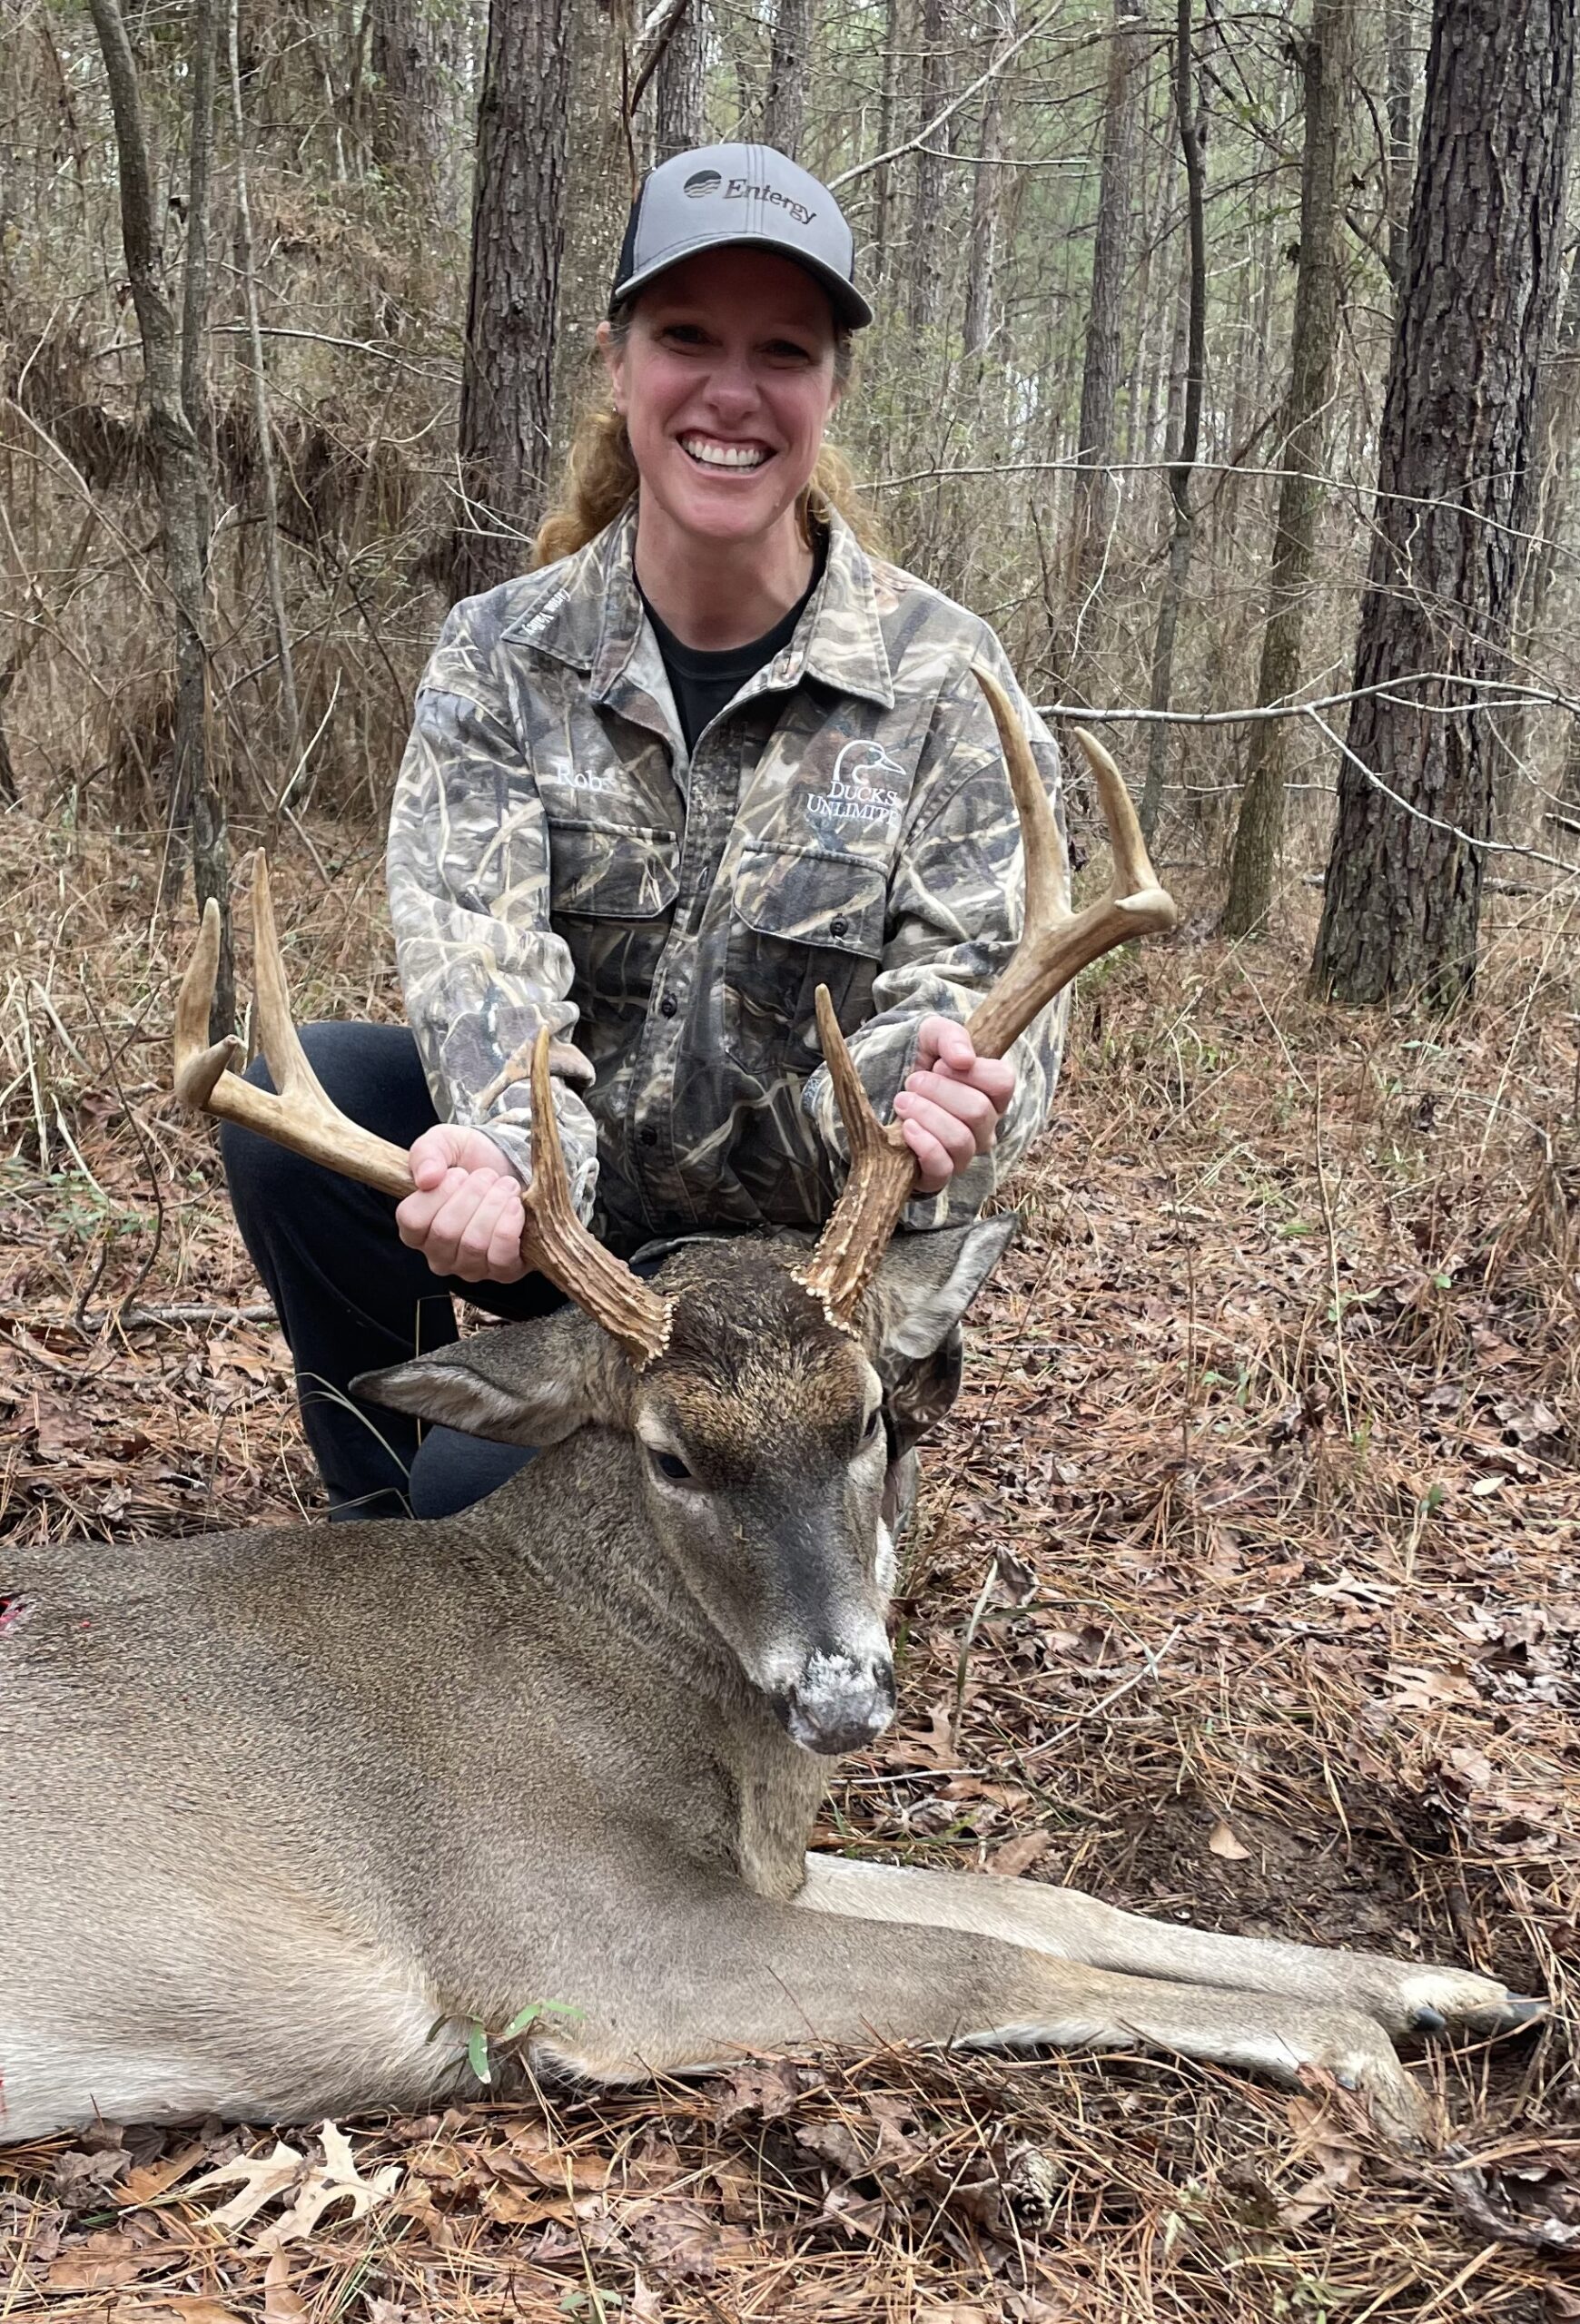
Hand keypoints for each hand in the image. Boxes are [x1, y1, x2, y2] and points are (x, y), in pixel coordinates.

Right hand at [396, 1123, 527, 1283]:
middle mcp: (438, 1254)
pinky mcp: (503, 1271)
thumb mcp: (444, 1143)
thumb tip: (426, 1178)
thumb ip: (426, 1153)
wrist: (513, 1167)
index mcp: (415, 1228)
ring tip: (505, 1186)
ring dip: (494, 1205)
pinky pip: (501, 1258)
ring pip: (474, 1244)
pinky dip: (510, 1225)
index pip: (411, 1220)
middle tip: (487, 1176)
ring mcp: (469, 1267)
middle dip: (473, 1194)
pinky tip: (516, 1205)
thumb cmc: (471, 1160)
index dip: (437, 1193)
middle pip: (445, 1232)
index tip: (457, 1173)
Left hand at [890, 1016, 1015, 1195]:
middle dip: (937, 1092)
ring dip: (926, 1115)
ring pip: (960, 1140)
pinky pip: (942, 1168)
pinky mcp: (938, 1175)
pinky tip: (906, 1128)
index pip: (1003, 1082)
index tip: (940, 1064)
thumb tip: (964, 1059)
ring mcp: (964, 1154)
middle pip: (978, 1111)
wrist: (876, 1091)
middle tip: (911, 1082)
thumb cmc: (912, 1063)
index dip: (971, 1071)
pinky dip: (923, 1145)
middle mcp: (984, 1126)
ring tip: (902, 1102)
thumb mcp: (928, 1036)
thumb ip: (950, 1036)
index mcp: (990, 1093)